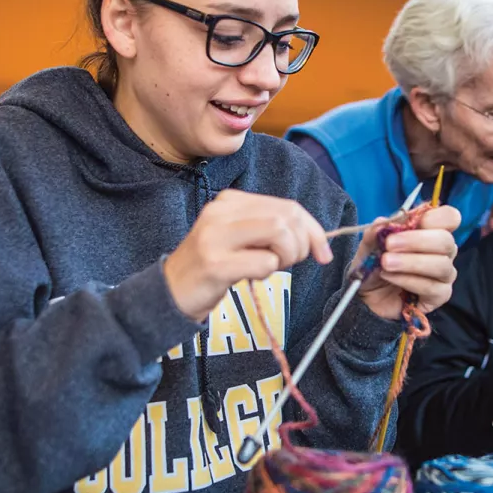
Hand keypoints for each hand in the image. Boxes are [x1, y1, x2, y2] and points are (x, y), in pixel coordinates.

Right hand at [164, 190, 332, 321]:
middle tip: (289, 263)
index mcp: (230, 201)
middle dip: (302, 244)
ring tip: (270, 267)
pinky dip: (268, 273)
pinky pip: (263, 263)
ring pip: (279, 233)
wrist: (170, 291)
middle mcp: (221, 212)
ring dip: (287, 256)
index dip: (313, 229)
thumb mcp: (241, 238)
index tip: (323, 252)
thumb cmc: (213, 266)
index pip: (287, 206)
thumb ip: (272, 230)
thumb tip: (315, 237)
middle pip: (287, 217)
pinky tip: (251, 276)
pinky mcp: (214, 263)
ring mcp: (215, 236)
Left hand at [356, 205, 459, 320]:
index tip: (409, 222)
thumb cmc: (376, 265)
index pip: (449, 217)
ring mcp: (445, 274)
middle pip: (446, 241)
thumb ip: (375, 231)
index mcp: (432, 231)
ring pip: (441, 265)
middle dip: (416, 240)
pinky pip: (431, 287)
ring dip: (410, 262)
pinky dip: (407, 280)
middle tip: (389, 244)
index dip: (434, 217)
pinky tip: (389, 277)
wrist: (369, 296)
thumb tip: (382, 222)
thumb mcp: (370, 245)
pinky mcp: (440, 296)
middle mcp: (444, 251)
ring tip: (386, 263)